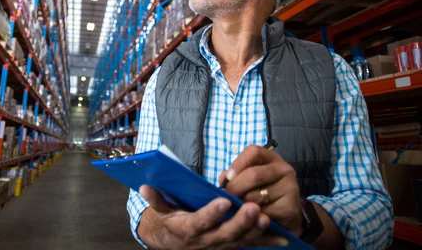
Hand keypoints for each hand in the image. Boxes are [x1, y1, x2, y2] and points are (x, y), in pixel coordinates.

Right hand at [138, 185, 288, 248]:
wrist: (180, 244)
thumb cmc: (173, 220)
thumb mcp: (163, 211)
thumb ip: (156, 199)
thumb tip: (145, 186)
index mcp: (189, 228)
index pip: (200, 221)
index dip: (211, 213)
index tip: (222, 200)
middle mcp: (207, 240)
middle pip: (225, 233)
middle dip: (240, 222)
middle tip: (252, 208)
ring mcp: (222, 245)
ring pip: (240, 240)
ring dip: (254, 231)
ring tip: (265, 217)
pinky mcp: (234, 246)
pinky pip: (252, 245)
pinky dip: (268, 242)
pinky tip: (284, 237)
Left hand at [219, 144, 302, 236]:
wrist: (285, 217)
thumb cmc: (262, 193)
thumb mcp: (248, 179)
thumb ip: (234, 176)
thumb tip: (224, 180)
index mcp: (272, 158)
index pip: (253, 152)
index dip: (237, 163)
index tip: (227, 178)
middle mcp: (284, 170)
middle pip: (253, 175)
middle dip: (235, 187)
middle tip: (226, 198)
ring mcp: (290, 188)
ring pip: (257, 196)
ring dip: (242, 204)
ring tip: (236, 209)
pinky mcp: (290, 208)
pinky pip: (264, 213)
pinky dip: (252, 217)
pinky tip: (249, 219)